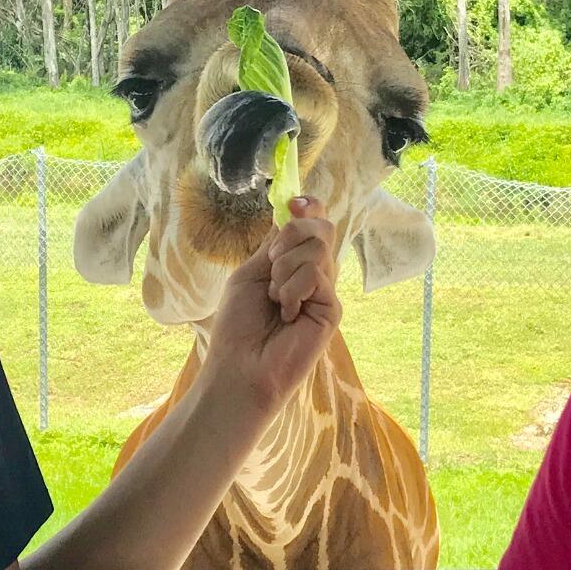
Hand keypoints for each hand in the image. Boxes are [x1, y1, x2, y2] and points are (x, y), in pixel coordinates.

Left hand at [202, 199, 340, 417]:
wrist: (240, 365)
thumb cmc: (239, 325)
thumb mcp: (251, 272)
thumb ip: (275, 244)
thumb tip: (293, 209)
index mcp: (294, 262)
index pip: (315, 223)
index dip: (310, 207)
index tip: (294, 204)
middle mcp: (314, 273)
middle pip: (322, 228)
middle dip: (292, 235)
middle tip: (272, 264)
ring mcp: (325, 291)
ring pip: (318, 249)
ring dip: (284, 268)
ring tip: (274, 298)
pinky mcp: (332, 308)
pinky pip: (316, 274)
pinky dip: (292, 288)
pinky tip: (286, 313)